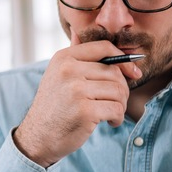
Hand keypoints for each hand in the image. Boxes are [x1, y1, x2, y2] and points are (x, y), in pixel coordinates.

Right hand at [12, 41, 141, 167]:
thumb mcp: (57, 75)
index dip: (124, 60)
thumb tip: (86, 35)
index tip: (133, 73)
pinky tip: (109, 122)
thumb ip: (74, 56)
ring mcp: (76, 90)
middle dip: (122, 90)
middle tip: (116, 103)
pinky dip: (117, 118)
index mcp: (64, 58)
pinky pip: (116, 109)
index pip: (104, 48)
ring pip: (118, 91)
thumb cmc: (54, 107)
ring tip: (111, 113)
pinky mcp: (84, 110)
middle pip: (115, 72)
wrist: (38, 137)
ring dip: (121, 105)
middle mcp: (68, 70)